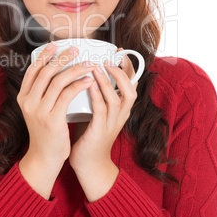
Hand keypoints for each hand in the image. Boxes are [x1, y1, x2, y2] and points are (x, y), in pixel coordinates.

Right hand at [17, 43, 96, 169]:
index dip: (43, 56)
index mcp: (23, 97)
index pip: (32, 70)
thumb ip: (42, 93)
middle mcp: (28, 102)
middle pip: (45, 72)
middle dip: (61, 58)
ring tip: (88, 63)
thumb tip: (56, 72)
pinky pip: (67, 95)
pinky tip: (88, 80)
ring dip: (75, 69)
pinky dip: (78, 84)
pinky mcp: (52, 119)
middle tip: (75, 49)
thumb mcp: (37, 110)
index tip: (54, 45)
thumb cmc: (46, 132)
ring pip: (58, 81)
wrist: (44, 157)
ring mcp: (39, 110)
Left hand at [69, 49, 137, 177]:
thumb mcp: (96, 111)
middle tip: (108, 58)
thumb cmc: (89, 134)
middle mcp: (121, 115)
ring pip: (117, 98)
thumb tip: (85, 72)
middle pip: (131, 89)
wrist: (89, 164)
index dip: (127, 67)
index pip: (130, 84)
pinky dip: (96, 95)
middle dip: (121, 71)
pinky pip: (101, 110)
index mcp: (121, 109)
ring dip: (107, 80)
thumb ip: (96, 95)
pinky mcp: (101, 131)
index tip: (119, 52)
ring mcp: (112, 124)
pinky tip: (89, 84)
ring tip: (97, 66)